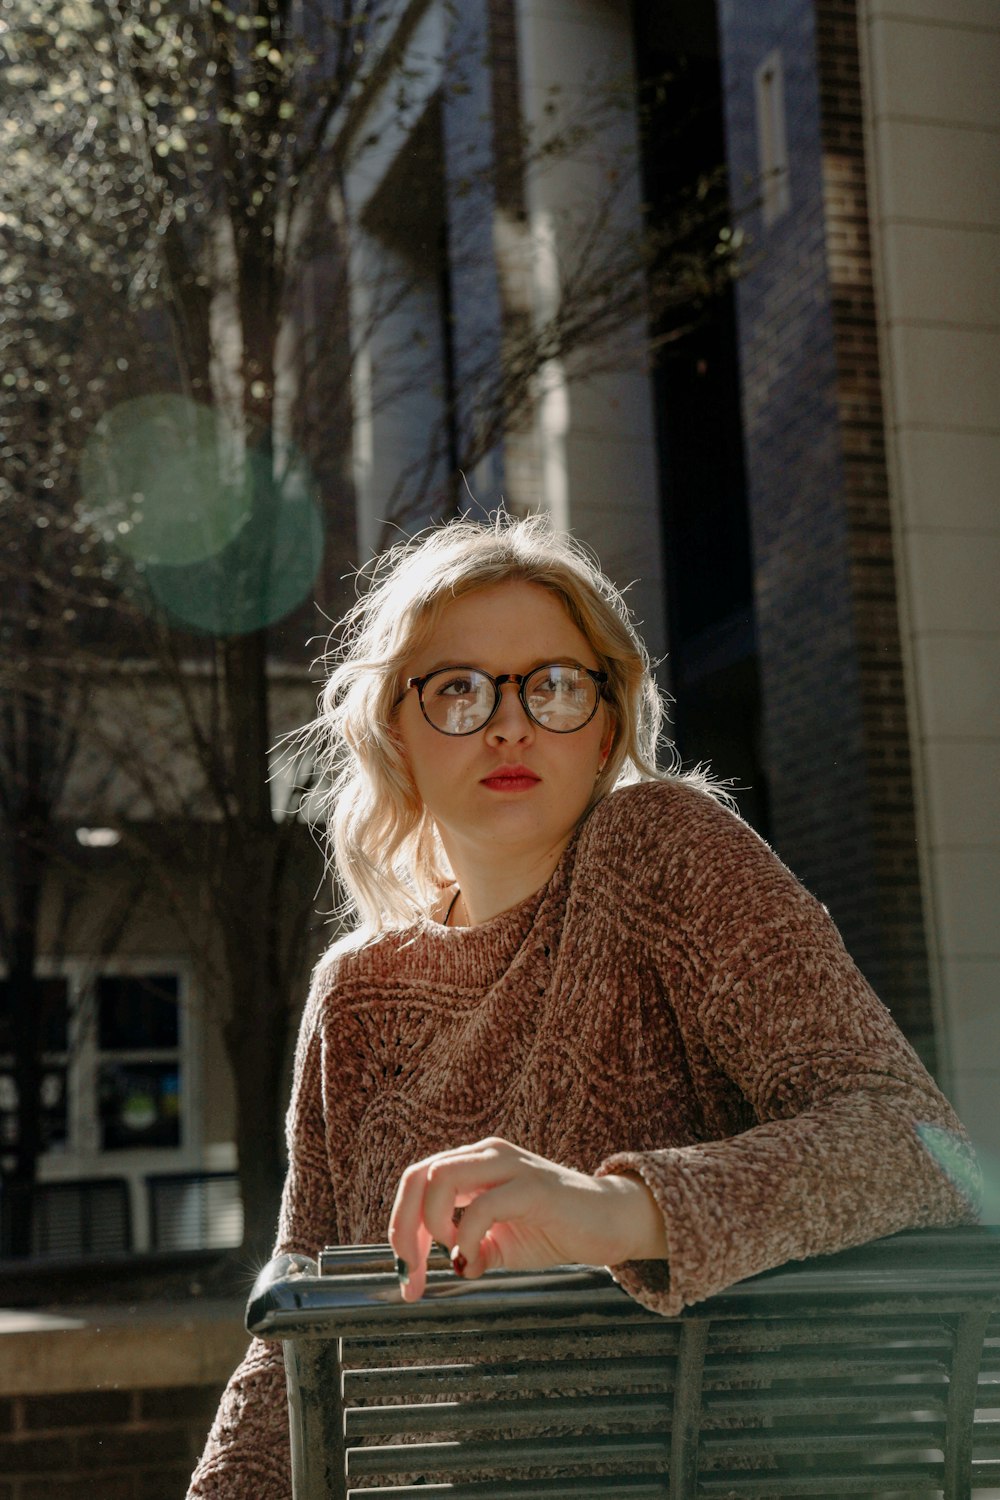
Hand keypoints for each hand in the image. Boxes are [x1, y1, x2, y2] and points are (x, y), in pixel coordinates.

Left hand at [388, 1136, 667, 1301]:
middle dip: (404, 1229)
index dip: (400, 1228)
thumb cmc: (554, 1228)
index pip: (415, 1182)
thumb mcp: (499, 1243)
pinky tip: (478, 1259)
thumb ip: (467, 1248)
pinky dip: (468, 1238)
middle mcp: (486, 1154)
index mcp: (474, 1163)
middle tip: (414, 1273)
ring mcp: (509, 1165)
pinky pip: (482, 1206)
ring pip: (440, 1176)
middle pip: (418, 1176)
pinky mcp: (532, 1185)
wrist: (610, 1222)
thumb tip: (443, 1268)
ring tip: (456, 1252)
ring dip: (433, 1224)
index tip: (407, 1278)